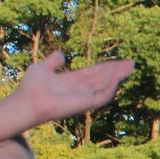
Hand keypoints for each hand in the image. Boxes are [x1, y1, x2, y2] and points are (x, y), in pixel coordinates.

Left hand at [16, 49, 133, 121]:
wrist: (27, 101)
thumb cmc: (31, 87)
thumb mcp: (42, 67)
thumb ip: (53, 61)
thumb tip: (62, 54)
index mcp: (72, 81)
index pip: (93, 73)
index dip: (106, 67)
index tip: (117, 61)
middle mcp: (80, 90)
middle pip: (103, 78)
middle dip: (117, 71)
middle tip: (132, 63)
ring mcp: (84, 97)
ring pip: (106, 86)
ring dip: (117, 76)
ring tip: (128, 67)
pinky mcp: (86, 104)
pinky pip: (103, 96)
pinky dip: (111, 87)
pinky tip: (117, 76)